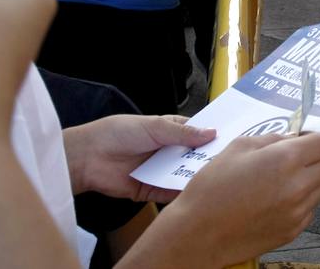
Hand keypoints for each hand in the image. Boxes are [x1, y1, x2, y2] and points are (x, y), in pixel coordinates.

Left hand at [65, 114, 216, 201]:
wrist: (88, 157)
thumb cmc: (117, 133)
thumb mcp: (154, 127)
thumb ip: (183, 133)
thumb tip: (211, 133)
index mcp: (168, 131)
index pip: (195, 134)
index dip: (211, 136)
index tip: (231, 139)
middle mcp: (166, 151)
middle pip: (192, 156)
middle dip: (206, 158)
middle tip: (228, 161)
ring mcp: (159, 170)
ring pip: (183, 175)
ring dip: (196, 176)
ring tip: (216, 177)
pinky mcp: (150, 189)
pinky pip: (169, 192)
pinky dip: (180, 192)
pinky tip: (195, 192)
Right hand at [123, 134, 319, 267]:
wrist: (197, 233)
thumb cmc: (211, 190)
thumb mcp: (237, 148)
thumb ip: (270, 139)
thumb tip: (290, 138)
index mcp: (285, 160)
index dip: (312, 138)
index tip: (301, 140)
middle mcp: (297, 186)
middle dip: (316, 158)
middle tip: (295, 159)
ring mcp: (297, 212)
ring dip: (309, 181)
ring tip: (281, 182)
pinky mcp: (292, 231)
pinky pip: (309, 211)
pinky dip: (299, 203)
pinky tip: (275, 201)